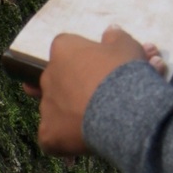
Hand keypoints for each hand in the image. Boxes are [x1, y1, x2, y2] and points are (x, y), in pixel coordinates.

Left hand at [35, 25, 152, 157]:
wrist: (123, 108)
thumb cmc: (123, 73)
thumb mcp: (127, 47)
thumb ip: (116, 37)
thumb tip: (110, 31)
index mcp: (63, 50)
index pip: (65, 48)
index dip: (82, 58)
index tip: (97, 66)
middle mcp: (48, 76)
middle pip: (57, 79)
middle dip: (74, 86)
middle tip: (97, 95)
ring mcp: (46, 106)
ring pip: (54, 108)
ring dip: (69, 112)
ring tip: (93, 120)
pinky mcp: (47, 134)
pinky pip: (50, 137)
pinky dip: (62, 140)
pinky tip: (79, 141)